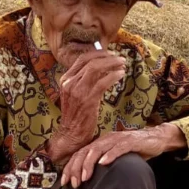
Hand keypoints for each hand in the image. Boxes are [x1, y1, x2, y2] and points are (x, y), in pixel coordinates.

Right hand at [46, 48, 125, 164]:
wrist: (71, 134)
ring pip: (96, 68)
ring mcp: (78, 91)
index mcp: (65, 79)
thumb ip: (83, 81)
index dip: (98, 53)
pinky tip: (121, 75)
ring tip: (123, 64)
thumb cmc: (76, 115)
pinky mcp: (88, 100)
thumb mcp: (75, 94)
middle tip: (120, 58)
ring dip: (112, 64)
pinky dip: (113, 76)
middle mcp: (70, 83)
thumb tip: (100, 67)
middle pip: (90, 61)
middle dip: (107, 57)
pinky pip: (102, 82)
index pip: (82, 58)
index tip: (110, 54)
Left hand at [61, 124, 185, 187]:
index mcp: (101, 143)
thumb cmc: (135, 151)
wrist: (156, 139)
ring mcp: (118, 139)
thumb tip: (89, 180)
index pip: (81, 154)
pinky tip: (103, 163)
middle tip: (74, 183)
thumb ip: (104, 165)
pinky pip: (118, 147)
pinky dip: (110, 155)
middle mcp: (107, 139)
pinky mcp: (131, 141)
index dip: (71, 167)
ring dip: (89, 163)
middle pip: (86, 151)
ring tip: (85, 176)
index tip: (65, 182)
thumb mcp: (116, 158)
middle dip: (77, 168)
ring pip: (98, 148)